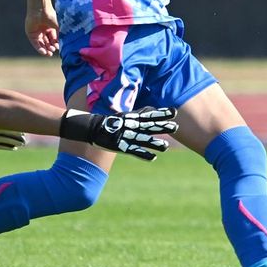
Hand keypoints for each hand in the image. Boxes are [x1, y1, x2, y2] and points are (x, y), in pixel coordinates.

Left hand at [25, 7, 59, 55]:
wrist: (40, 10)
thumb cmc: (50, 16)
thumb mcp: (57, 27)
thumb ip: (59, 35)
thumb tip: (62, 45)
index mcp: (50, 28)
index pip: (53, 39)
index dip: (55, 44)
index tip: (58, 47)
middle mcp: (43, 31)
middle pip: (47, 42)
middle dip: (50, 47)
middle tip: (53, 52)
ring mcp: (37, 32)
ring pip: (41, 44)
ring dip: (45, 49)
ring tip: (49, 53)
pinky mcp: (30, 34)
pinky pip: (35, 43)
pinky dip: (39, 48)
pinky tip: (44, 52)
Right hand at [59, 107, 178, 160]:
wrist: (92, 128)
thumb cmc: (110, 122)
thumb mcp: (126, 115)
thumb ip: (139, 113)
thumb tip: (152, 108)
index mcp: (132, 117)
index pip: (149, 114)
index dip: (161, 113)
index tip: (174, 112)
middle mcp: (131, 126)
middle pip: (149, 126)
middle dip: (162, 126)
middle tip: (175, 127)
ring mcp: (126, 136)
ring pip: (143, 139)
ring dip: (155, 143)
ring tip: (165, 146)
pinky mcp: (121, 146)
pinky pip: (134, 151)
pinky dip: (143, 154)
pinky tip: (153, 158)